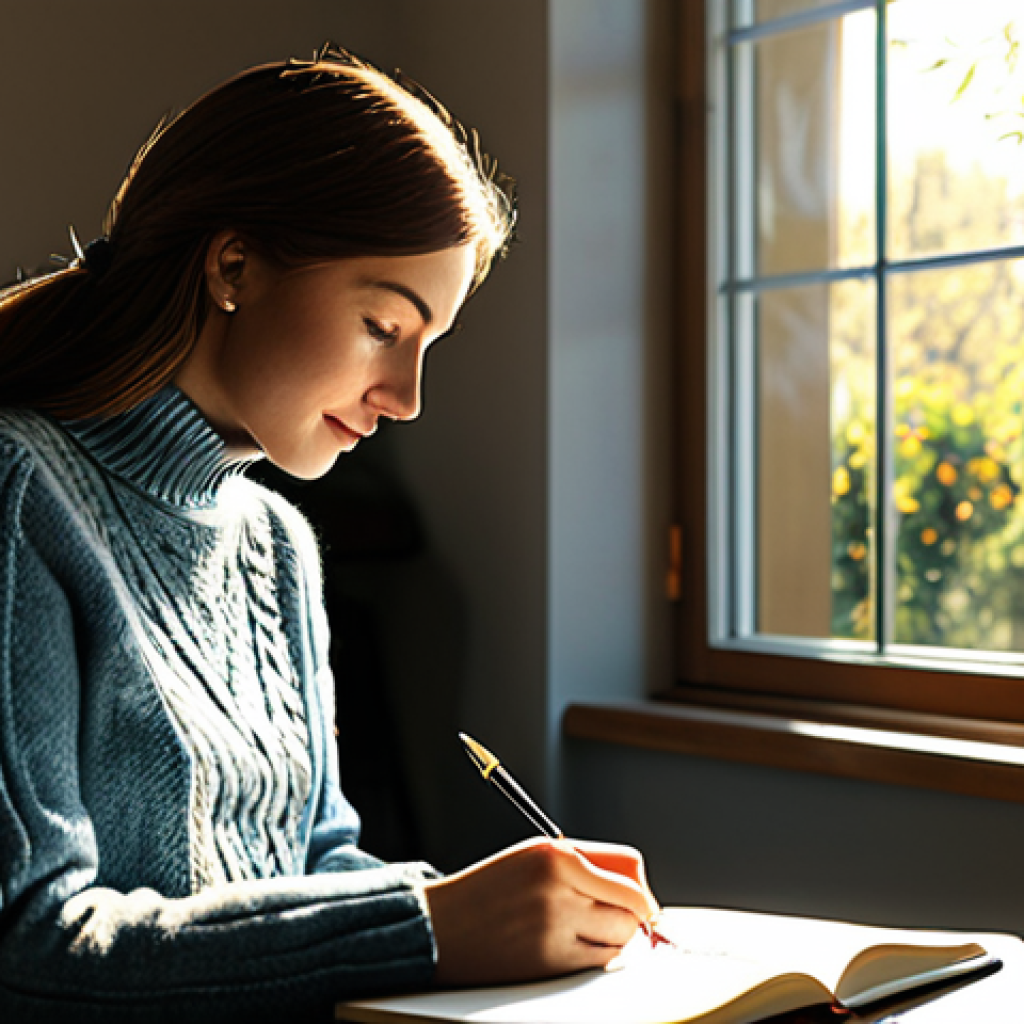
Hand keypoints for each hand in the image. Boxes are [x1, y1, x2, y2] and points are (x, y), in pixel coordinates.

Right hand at [423, 837, 658, 987]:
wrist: (442, 927)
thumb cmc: (489, 889)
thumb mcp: (534, 855)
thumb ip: (585, 862)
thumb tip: (638, 888)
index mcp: (556, 854)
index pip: (629, 866)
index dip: (640, 886)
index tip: (641, 898)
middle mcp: (559, 887)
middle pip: (632, 906)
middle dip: (631, 914)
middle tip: (615, 917)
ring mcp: (556, 927)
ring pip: (621, 937)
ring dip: (614, 937)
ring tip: (584, 930)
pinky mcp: (551, 963)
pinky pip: (599, 962)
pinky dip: (596, 957)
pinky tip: (571, 947)